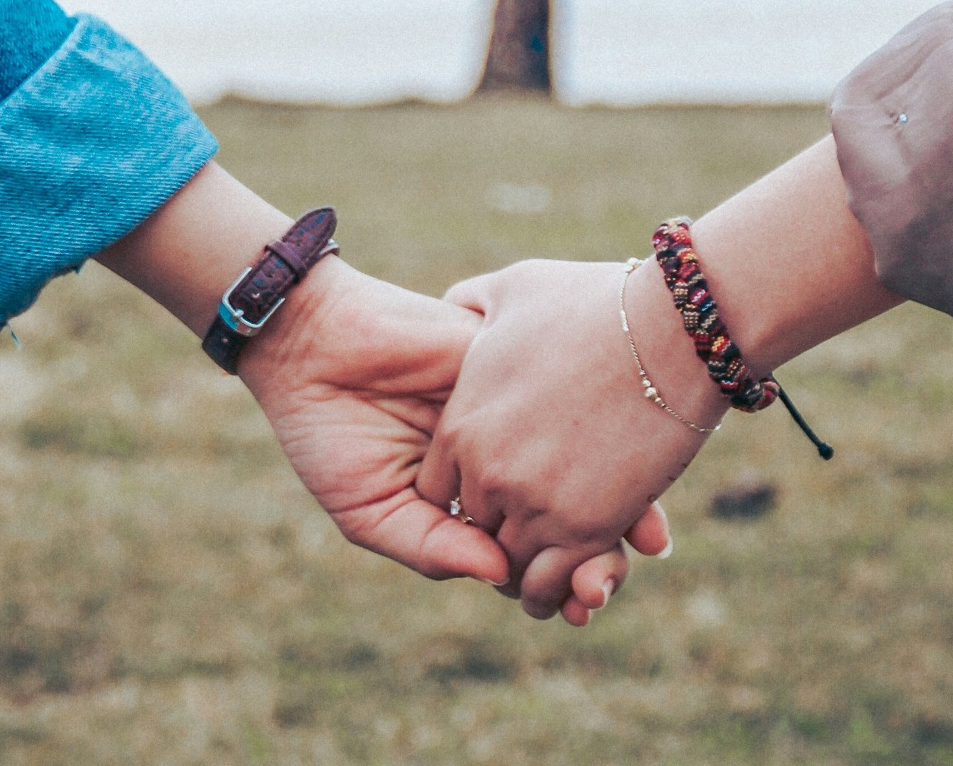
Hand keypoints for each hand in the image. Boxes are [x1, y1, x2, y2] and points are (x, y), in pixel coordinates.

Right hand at [240, 258, 668, 622]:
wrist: (314, 344)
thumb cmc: (328, 432)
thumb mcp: (370, 509)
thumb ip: (431, 546)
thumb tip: (502, 578)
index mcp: (471, 498)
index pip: (529, 547)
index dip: (559, 580)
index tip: (582, 608)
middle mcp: (505, 457)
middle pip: (570, 510)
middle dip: (598, 552)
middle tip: (608, 584)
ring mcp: (519, 413)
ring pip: (587, 462)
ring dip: (618, 503)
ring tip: (639, 544)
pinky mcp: (522, 368)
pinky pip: (577, 405)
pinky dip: (608, 437)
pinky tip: (623, 471)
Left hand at [423, 258, 725, 619]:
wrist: (673, 329)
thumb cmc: (598, 302)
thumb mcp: (514, 289)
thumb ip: (472, 303)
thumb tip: (454, 305)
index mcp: (461, 425)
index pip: (438, 492)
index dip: (466, 495)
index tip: (496, 492)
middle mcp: (487, 472)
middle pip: (475, 530)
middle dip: (498, 533)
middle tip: (528, 533)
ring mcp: (535, 504)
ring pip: (512, 566)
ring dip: (530, 572)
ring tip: (554, 568)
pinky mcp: (586, 527)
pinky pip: (554, 582)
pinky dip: (562, 590)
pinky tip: (580, 583)